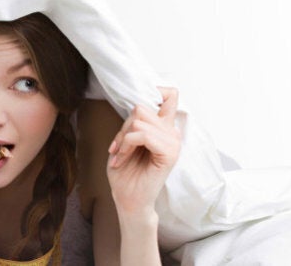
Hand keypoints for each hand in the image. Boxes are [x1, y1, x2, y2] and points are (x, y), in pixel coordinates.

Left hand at [106, 87, 180, 215]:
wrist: (127, 198)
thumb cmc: (125, 171)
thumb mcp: (125, 140)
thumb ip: (135, 122)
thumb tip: (137, 104)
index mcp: (163, 127)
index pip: (169, 94)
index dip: (154, 91)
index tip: (134, 112)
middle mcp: (171, 132)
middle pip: (142, 107)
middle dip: (124, 126)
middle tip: (118, 146)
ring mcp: (173, 142)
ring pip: (140, 120)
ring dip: (123, 138)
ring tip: (120, 154)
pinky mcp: (169, 153)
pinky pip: (143, 135)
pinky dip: (126, 145)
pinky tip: (121, 159)